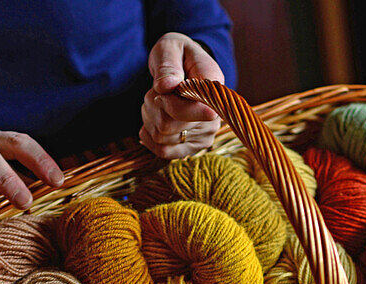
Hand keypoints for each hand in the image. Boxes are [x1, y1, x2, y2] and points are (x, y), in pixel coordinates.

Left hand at [139, 32, 224, 158]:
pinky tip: (152, 120)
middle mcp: (215, 116)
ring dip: (150, 119)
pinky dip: (150, 136)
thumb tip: (167, 85)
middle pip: (169, 127)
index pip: (191, 111)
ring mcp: (205, 134)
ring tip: (157, 102)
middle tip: (157, 92)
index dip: (168, 102)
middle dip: (154, 108)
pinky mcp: (194, 146)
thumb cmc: (177, 55)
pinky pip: (164, 152)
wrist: (185, 67)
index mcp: (214, 89)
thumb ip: (168, 65)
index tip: (163, 87)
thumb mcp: (170, 48)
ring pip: (162, 140)